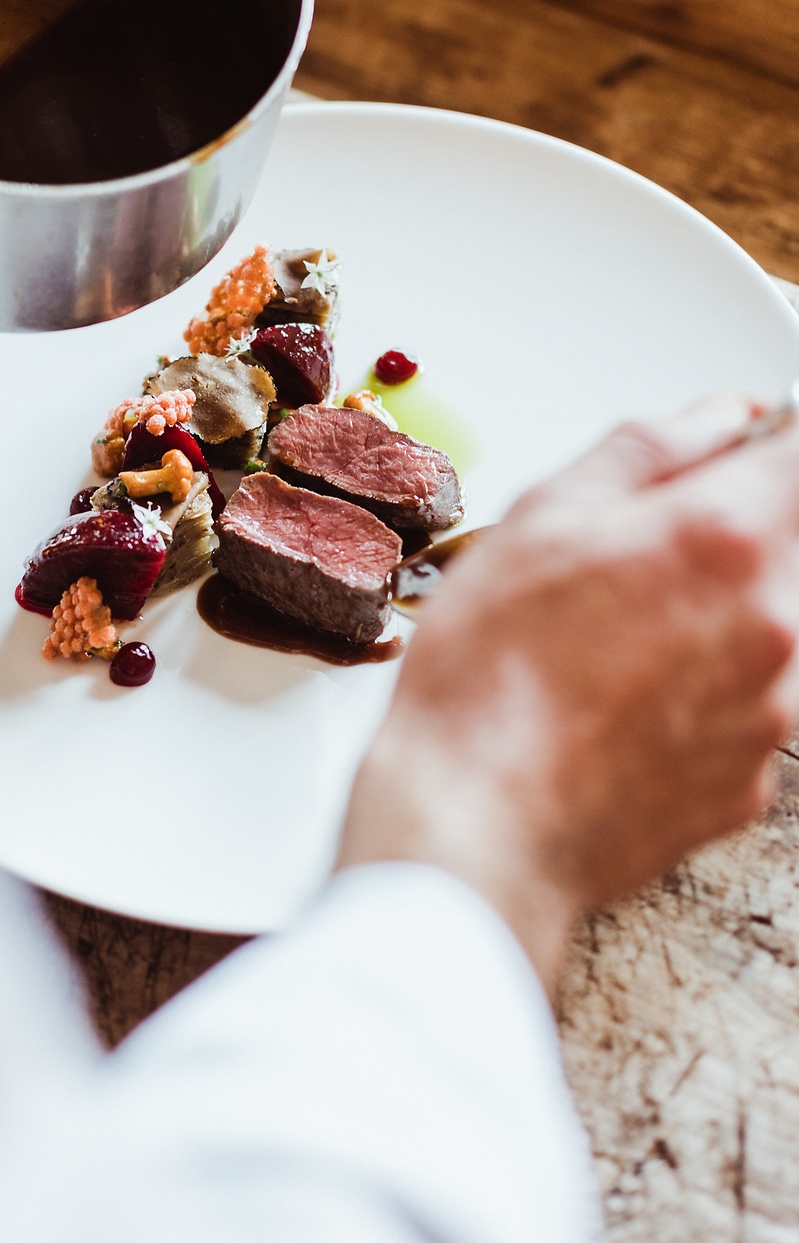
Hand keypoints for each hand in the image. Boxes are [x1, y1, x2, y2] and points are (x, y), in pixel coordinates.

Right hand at [338, 396, 798, 988]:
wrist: (476, 826)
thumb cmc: (487, 676)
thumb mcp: (540, 517)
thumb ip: (649, 449)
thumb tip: (725, 417)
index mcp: (725, 539)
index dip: (773, 444)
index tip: (749, 448)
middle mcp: (776, 624)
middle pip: (795, 544)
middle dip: (739, 534)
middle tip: (646, 552)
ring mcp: (775, 711)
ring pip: (777, 626)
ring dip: (723, 613)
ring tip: (622, 637)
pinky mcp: (754, 781)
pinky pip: (754, 704)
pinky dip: (708, 689)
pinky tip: (625, 698)